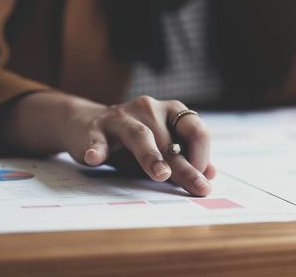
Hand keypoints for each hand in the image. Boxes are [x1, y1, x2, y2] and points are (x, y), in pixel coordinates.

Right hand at [6, 93, 213, 195]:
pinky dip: (96, 149)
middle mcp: (150, 109)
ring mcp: (121, 117)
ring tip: (161, 174)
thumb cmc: (132, 142)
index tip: (202, 180)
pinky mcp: (95, 128)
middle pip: (170, 141)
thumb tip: (211, 175)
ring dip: (151, 156)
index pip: (196, 130)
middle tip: (198, 187)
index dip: (202, 155)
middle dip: (185, 167)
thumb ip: (185, 159)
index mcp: (172, 111)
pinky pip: (97, 140)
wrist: (84, 124)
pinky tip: (95, 158)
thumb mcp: (162, 148)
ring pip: (140, 136)